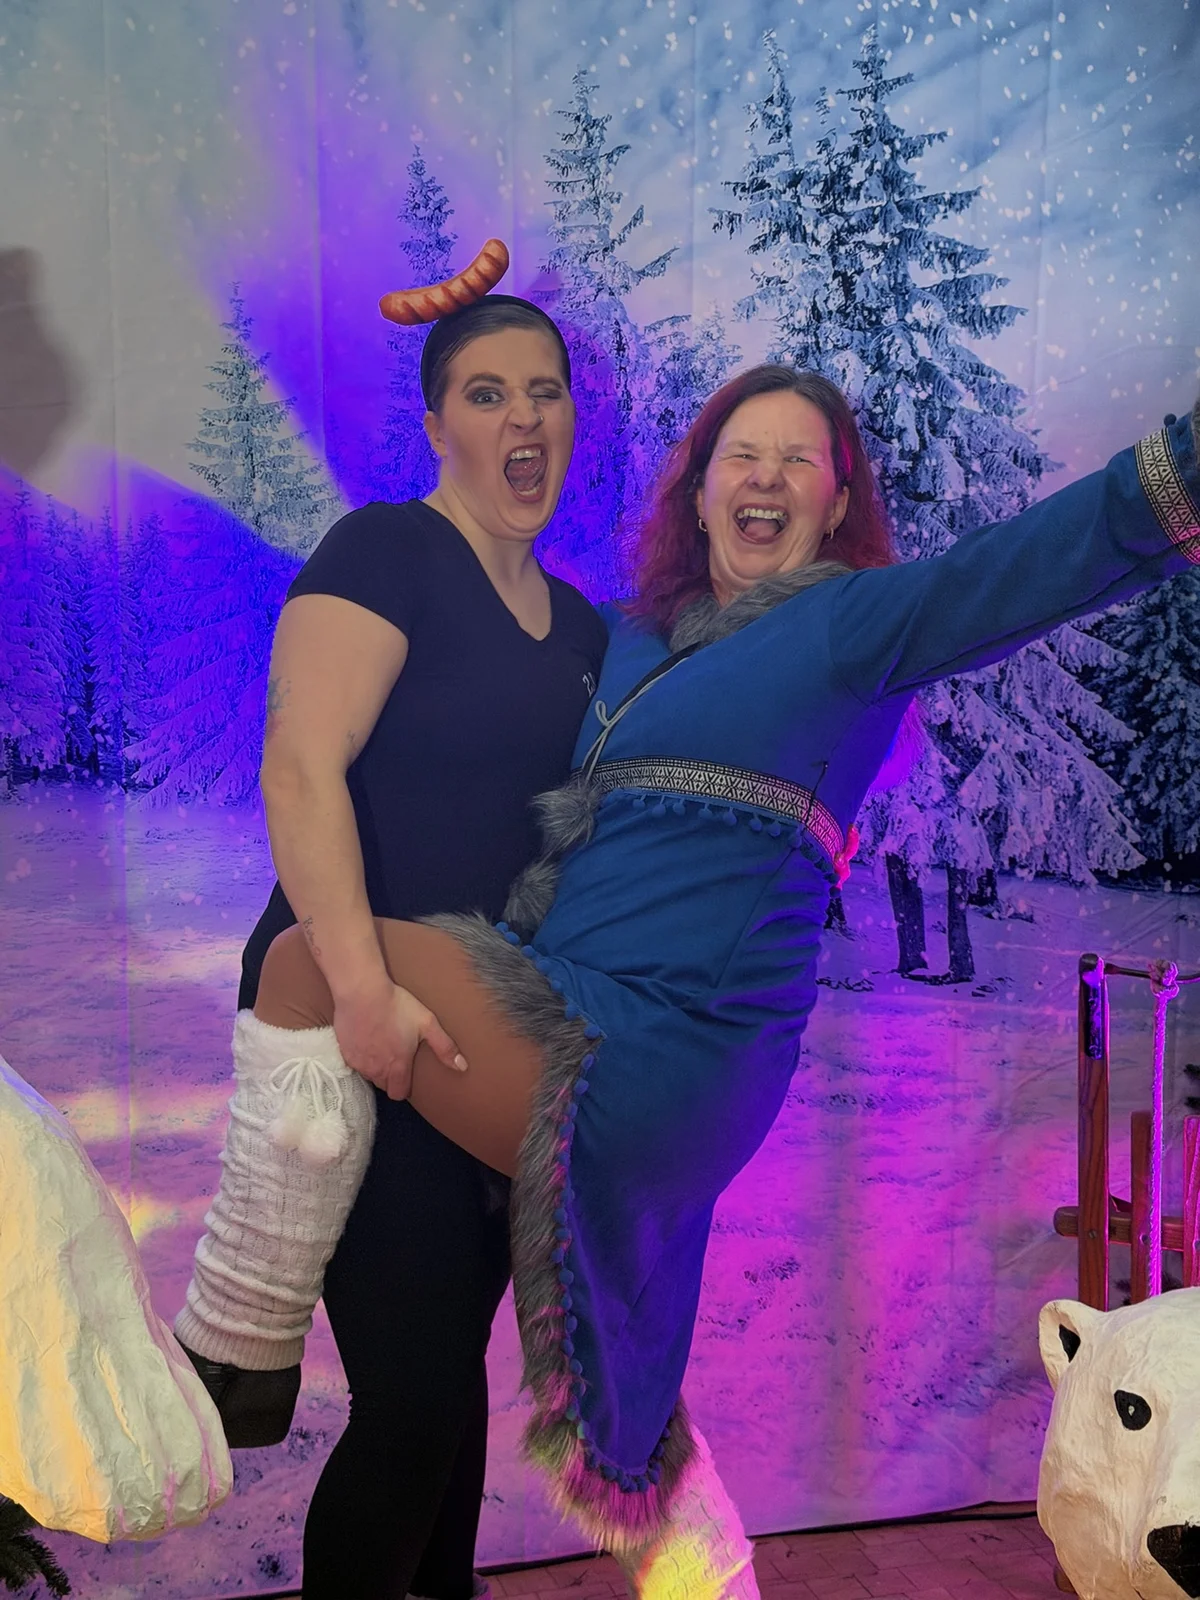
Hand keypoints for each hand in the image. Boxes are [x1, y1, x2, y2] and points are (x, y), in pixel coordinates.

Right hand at [332, 977, 466, 1100]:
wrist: (362, 992)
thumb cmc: (396, 1006)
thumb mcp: (427, 1023)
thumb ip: (445, 1047)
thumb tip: (462, 1066)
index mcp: (398, 1067)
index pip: (399, 1094)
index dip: (404, 1087)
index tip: (407, 1074)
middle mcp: (377, 1071)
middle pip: (383, 1084)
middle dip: (390, 1076)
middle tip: (395, 1057)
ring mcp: (359, 1063)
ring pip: (368, 1074)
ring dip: (374, 1066)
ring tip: (380, 1046)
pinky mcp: (344, 1052)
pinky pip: (354, 1063)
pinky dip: (360, 1056)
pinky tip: (366, 1039)